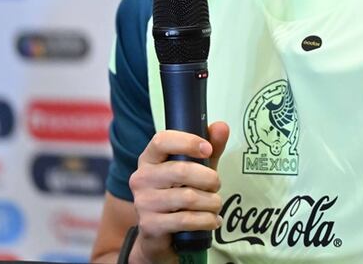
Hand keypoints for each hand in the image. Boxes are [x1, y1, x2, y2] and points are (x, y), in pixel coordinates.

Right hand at [128, 121, 229, 263]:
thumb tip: (221, 127)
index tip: (208, 149)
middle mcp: (141, 178)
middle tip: (217, 185)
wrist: (159, 235)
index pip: (162, 140)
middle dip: (209, 178)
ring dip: (211, 202)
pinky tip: (212, 221)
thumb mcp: (196, 169)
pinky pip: (185, 220)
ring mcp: (143, 203)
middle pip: (181, 170)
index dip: (187, 142)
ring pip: (187, 197)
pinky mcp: (150, 226)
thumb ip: (210, 149)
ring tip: (216, 205)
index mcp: (149, 159)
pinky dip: (206, 220)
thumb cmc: (178, 195)